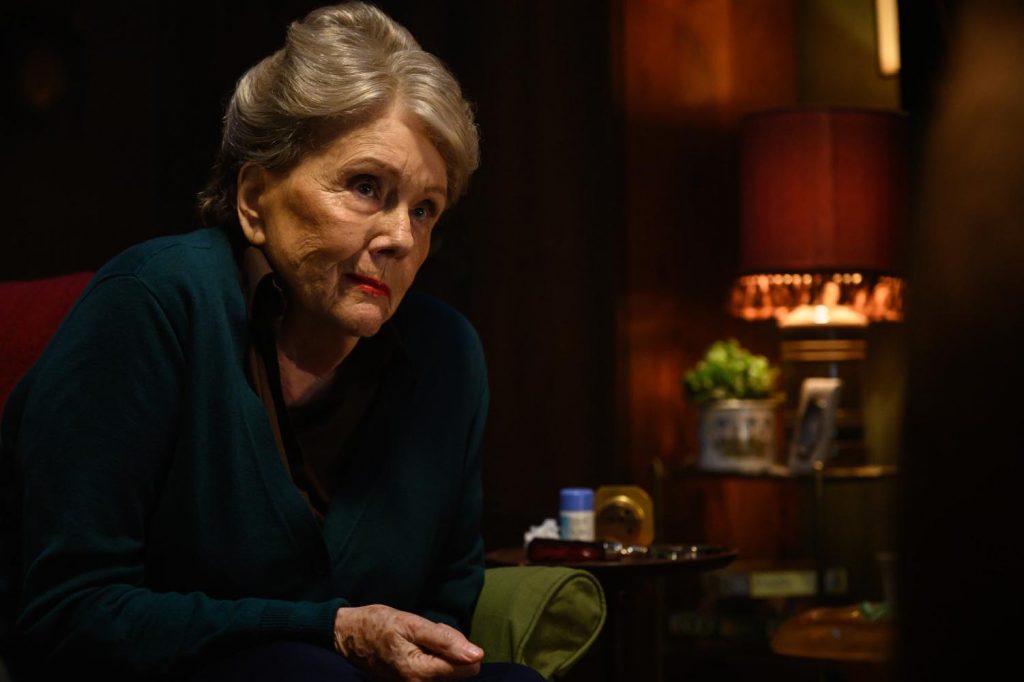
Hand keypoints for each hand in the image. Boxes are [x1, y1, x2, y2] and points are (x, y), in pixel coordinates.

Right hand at [333, 604, 483, 679]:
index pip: (465, 668)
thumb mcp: (411, 623)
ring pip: (447, 672)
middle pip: (458, 671)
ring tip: (418, 639)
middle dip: (449, 649)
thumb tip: (477, 655)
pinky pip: (435, 673)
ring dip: (440, 653)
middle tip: (425, 634)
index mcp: (420, 673)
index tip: (439, 632)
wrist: (348, 636)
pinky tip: (416, 647)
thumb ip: (445, 640)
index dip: (459, 646)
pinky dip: (431, 658)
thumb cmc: (378, 625)